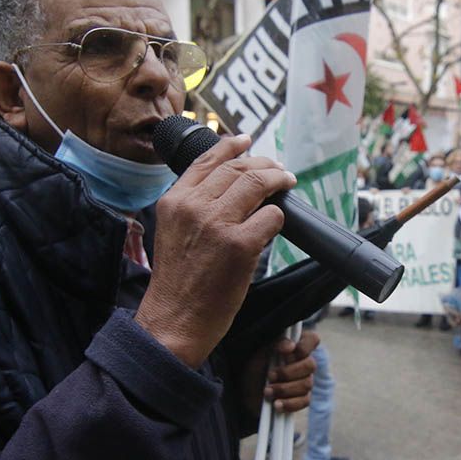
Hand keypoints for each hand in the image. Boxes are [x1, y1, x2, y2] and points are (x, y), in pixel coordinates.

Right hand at [135, 134, 295, 366]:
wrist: (175, 319)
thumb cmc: (178, 282)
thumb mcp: (172, 232)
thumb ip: (193, 207)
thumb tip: (229, 188)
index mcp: (174, 201)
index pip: (206, 159)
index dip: (231, 146)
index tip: (247, 140)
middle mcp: (194, 206)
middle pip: (238, 168)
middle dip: (264, 164)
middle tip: (279, 170)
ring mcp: (218, 224)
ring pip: (258, 183)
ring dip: (278, 180)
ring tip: (288, 183)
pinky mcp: (240, 245)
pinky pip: (271, 217)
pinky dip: (279, 218)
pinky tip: (277, 223)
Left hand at [241, 331, 318, 416]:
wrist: (246, 391)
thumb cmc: (255, 367)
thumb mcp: (261, 352)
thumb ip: (275, 344)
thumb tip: (291, 346)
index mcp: (296, 346)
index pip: (312, 340)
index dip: (304, 346)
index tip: (285, 352)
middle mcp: (304, 362)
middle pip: (310, 365)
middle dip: (288, 373)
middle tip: (270, 376)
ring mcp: (305, 381)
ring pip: (307, 385)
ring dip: (284, 389)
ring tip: (267, 391)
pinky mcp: (301, 398)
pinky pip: (304, 401)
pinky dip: (289, 403)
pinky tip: (276, 404)